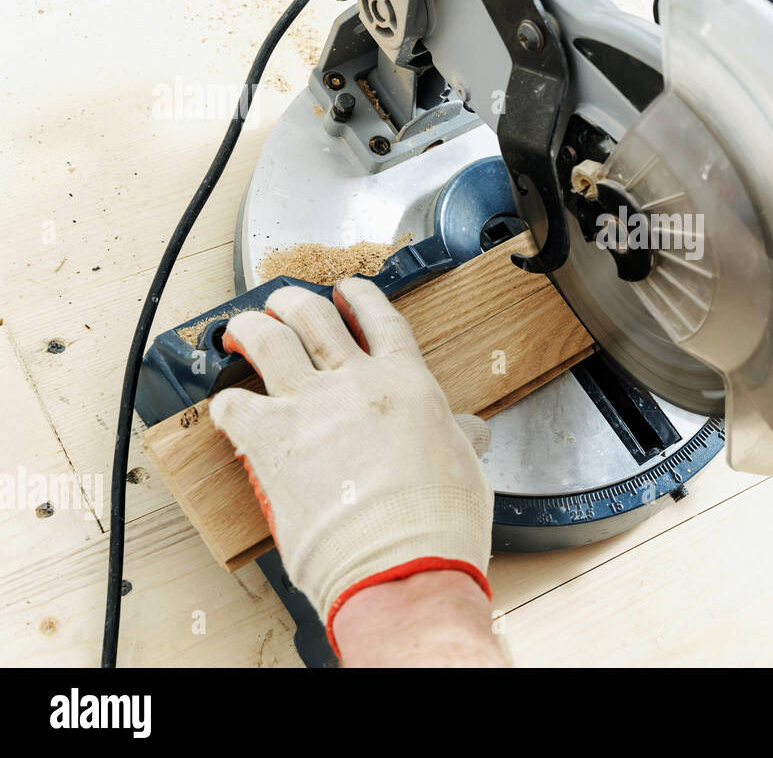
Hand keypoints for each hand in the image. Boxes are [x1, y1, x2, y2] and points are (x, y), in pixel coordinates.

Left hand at [209, 277, 494, 655]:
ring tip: (242, 331)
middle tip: (283, 306)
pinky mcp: (269, 439)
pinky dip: (226, 403)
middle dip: (292, 301)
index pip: (378, 315)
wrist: (401, 558)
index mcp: (406, 380)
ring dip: (250, 328)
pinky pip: (232, 404)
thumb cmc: (437, 519)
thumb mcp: (463, 462)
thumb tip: (470, 433)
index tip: (346, 291)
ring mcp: (308, 405)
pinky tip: (229, 407)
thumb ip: (457, 436)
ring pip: (266, 337)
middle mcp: (354, 380)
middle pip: (311, 313)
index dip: (358, 294)